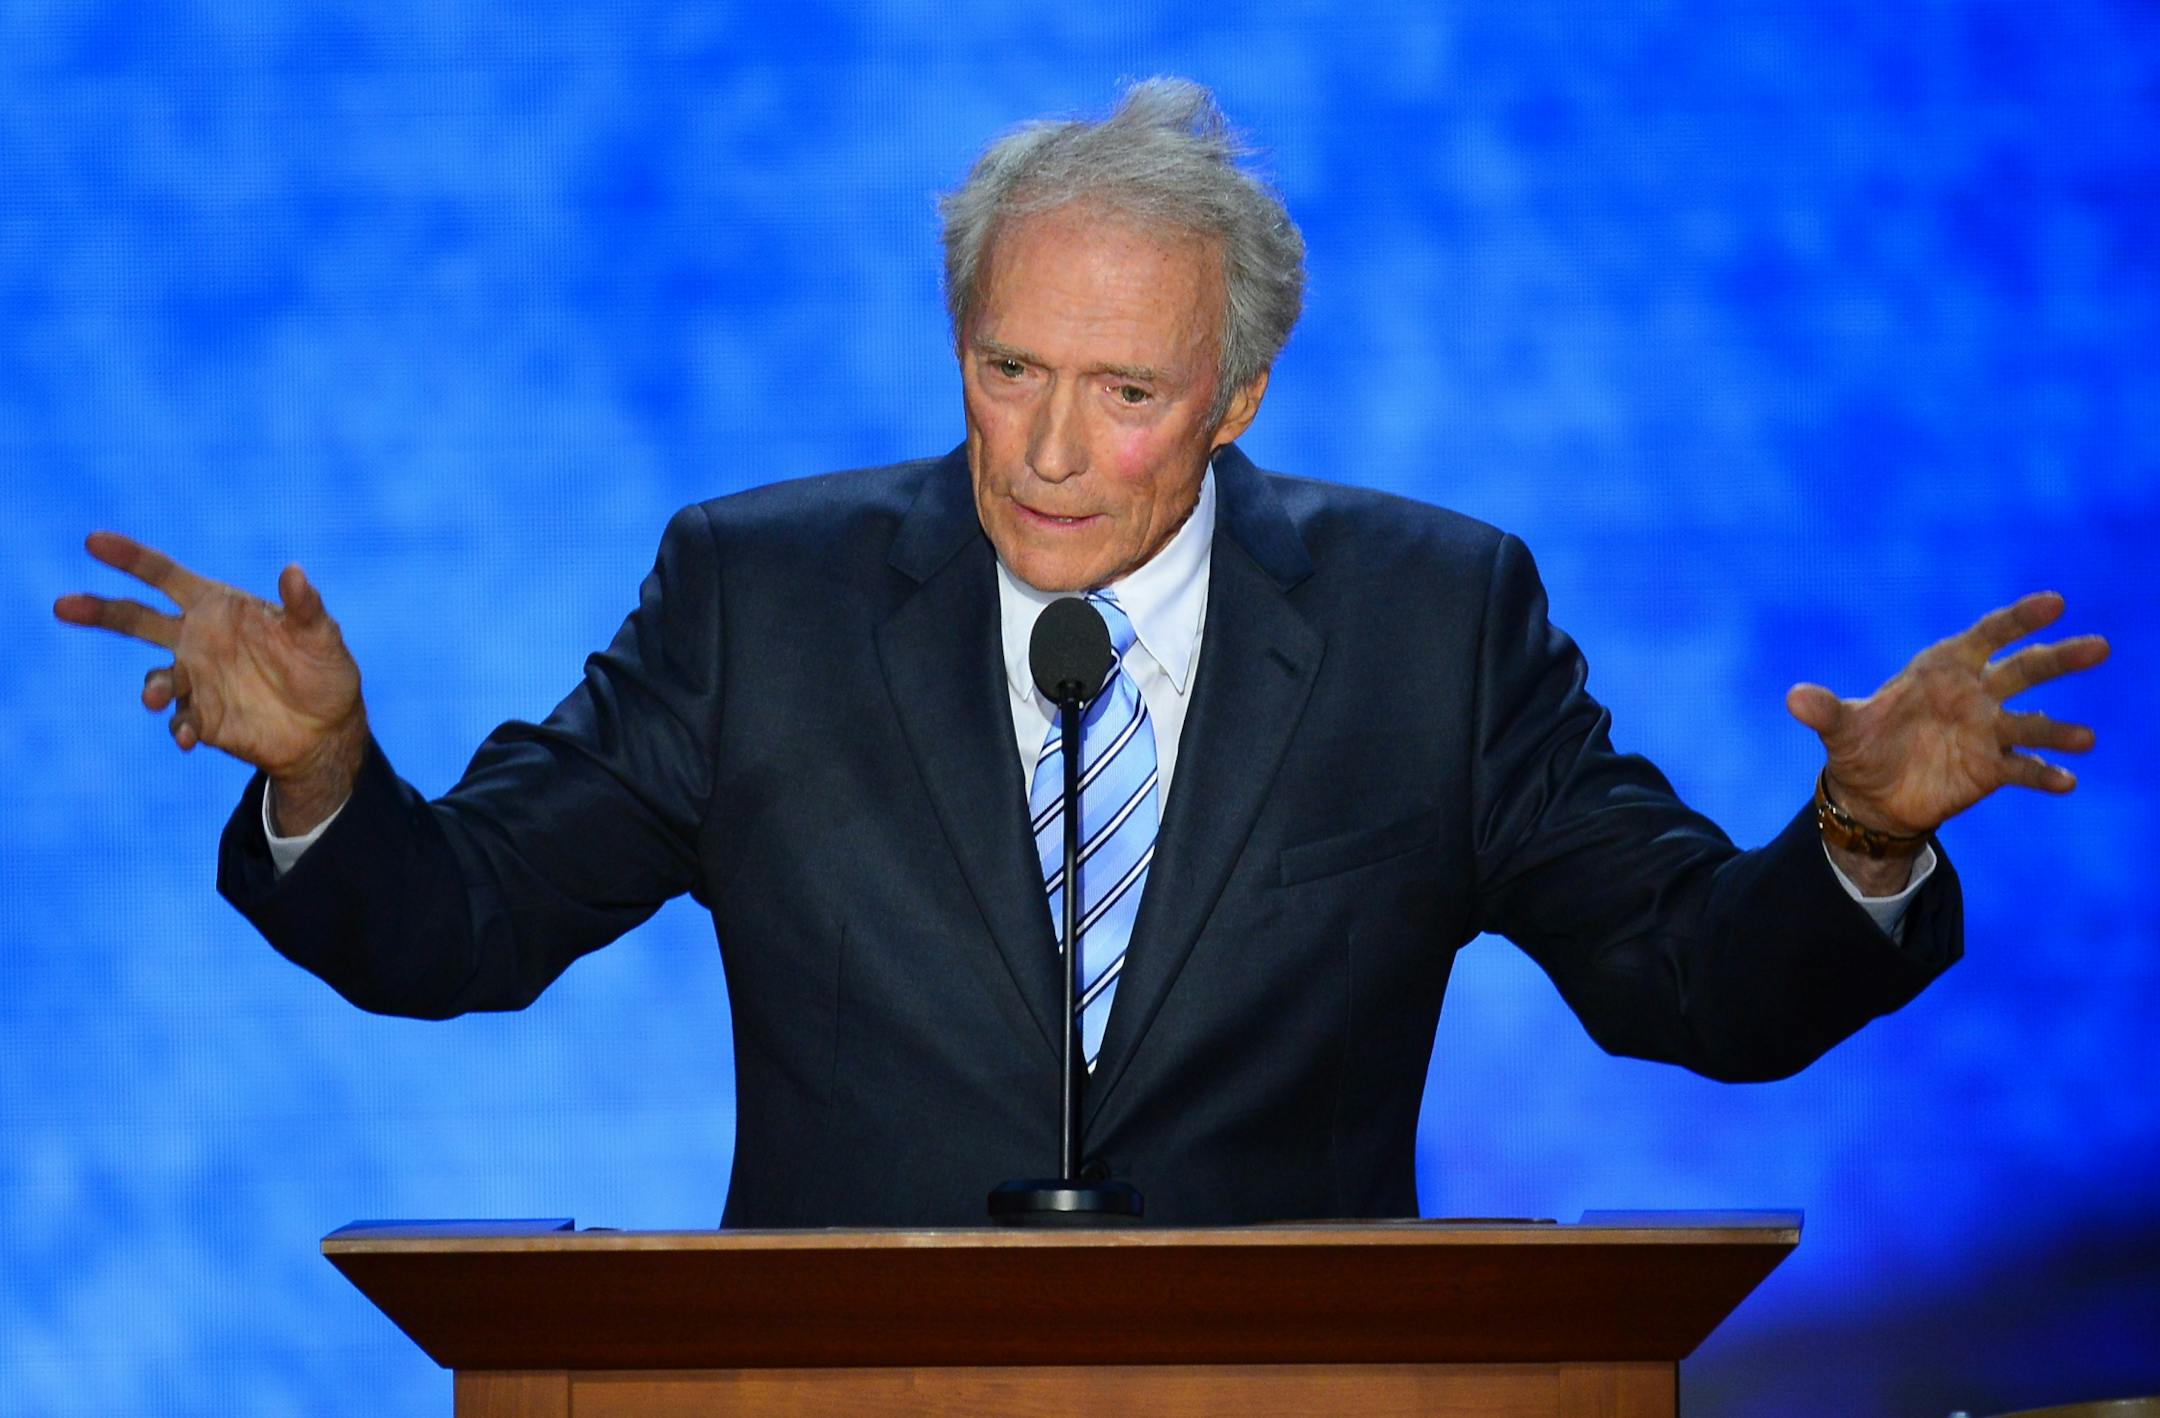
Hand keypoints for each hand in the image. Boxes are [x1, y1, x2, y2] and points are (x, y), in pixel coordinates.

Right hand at [55, 532, 368, 831]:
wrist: (327, 730)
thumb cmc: (325, 671)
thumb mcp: (322, 636)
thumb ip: (305, 606)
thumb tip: (294, 571)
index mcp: (219, 607)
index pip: (165, 576)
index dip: (130, 558)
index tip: (94, 542)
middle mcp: (198, 640)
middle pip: (136, 619)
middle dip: (99, 611)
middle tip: (63, 605)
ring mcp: (196, 680)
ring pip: (156, 678)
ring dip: (153, 687)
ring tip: (158, 697)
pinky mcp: (201, 719)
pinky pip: (179, 721)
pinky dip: (178, 728)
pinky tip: (188, 737)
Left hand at [1785, 591, 2107, 840]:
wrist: (1871, 794)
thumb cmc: (1860, 746)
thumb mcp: (1839, 729)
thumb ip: (1824, 710)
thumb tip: (1793, 698)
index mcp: (1942, 670)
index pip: (1986, 635)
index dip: (2018, 619)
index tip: (2053, 602)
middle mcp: (1974, 695)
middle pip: (2025, 670)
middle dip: (2060, 658)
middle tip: (2100, 646)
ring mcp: (1988, 732)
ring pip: (2034, 723)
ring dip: (2060, 730)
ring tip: (2085, 739)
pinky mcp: (1992, 769)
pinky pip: (2025, 770)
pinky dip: (2045, 775)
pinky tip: (2066, 782)